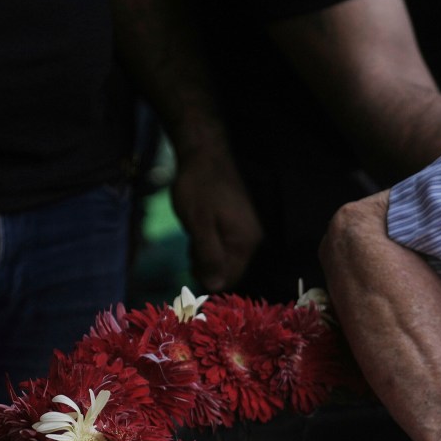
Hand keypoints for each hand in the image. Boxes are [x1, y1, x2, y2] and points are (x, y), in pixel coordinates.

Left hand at [170, 141, 261, 290]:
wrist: (204, 155)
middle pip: (228, 270)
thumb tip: (215, 286)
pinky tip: (199, 229)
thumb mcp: (199, 225)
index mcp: (245, 242)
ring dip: (205, 254)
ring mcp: (246, 230)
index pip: (230, 278)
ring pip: (224, 258)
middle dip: (206, 265)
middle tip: (190, 246)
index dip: (208, 278)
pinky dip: (209, 243)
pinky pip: (224, 245)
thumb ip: (208, 256)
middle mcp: (251, 239)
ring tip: (193, 234)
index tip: (190, 265)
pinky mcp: (238, 223)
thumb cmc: (198, 188)